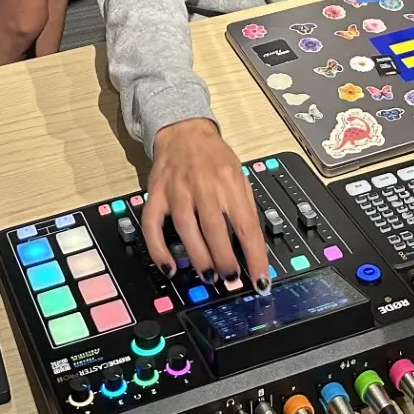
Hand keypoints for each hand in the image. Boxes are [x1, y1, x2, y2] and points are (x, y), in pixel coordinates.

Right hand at [141, 119, 268, 290]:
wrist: (184, 131)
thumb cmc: (214, 157)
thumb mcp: (239, 176)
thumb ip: (245, 208)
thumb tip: (254, 247)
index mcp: (229, 181)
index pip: (246, 225)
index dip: (255, 257)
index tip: (260, 282)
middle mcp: (203, 184)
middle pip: (215, 228)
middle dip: (224, 259)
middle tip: (230, 280)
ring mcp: (177, 189)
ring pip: (186, 228)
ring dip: (198, 257)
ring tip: (208, 276)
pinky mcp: (156, 194)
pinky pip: (153, 225)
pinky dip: (159, 249)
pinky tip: (168, 267)